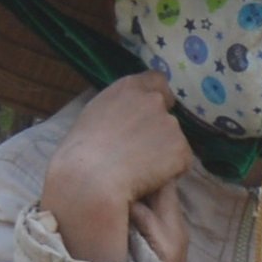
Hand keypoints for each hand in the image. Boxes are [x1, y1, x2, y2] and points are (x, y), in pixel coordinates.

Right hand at [42, 72, 194, 251]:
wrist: (90, 179)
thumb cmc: (79, 152)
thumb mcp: (94, 114)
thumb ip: (119, 106)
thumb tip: (130, 112)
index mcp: (129, 88)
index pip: (157, 81)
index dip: (158, 96)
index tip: (152, 113)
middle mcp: (153, 101)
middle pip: (166, 113)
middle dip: (158, 130)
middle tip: (140, 151)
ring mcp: (170, 124)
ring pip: (173, 139)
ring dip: (163, 152)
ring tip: (138, 169)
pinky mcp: (181, 149)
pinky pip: (181, 162)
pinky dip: (170, 172)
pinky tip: (148, 180)